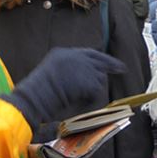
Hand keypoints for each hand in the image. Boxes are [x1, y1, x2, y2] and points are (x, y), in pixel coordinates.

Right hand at [3, 48, 126, 129]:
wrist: (35, 95)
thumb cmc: (35, 91)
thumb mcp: (49, 74)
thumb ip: (64, 72)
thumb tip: (74, 79)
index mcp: (62, 52)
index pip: (87, 53)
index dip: (99, 58)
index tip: (109, 61)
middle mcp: (76, 56)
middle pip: (100, 59)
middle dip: (111, 64)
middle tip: (122, 69)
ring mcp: (84, 67)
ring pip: (99, 79)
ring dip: (94, 89)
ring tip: (82, 99)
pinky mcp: (89, 81)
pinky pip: (96, 93)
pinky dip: (91, 100)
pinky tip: (82, 104)